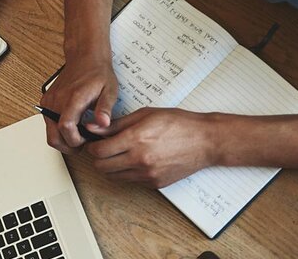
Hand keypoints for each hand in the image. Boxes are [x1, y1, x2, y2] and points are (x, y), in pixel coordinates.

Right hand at [40, 55, 118, 152]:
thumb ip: (105, 108)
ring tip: (79, 135)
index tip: (86, 140)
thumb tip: (103, 123)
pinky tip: (73, 125)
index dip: (75, 140)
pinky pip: (48, 124)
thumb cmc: (97, 73)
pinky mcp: (46, 102)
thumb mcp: (109, 90)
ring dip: (63, 139)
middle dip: (67, 146)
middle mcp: (57, 101)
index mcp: (73, 98)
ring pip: (49, 132)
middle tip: (82, 144)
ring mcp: (49, 102)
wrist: (84, 57)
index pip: (66, 127)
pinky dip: (58, 130)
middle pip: (53, 136)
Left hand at [85, 108, 222, 187]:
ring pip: (114, 176)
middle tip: (103, 149)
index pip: (99, 151)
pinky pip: (131, 181)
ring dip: (111, 167)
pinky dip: (128, 172)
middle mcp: (140, 160)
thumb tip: (93, 128)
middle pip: (102, 167)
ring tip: (119, 154)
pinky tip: (136, 160)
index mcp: (136, 139)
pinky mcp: (155, 183)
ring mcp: (148, 174)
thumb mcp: (145, 115)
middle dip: (98, 158)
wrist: (206, 141)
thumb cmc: (178, 123)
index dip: (91, 147)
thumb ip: (116, 124)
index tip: (94, 142)